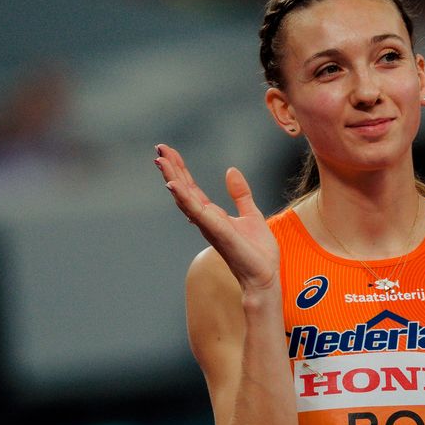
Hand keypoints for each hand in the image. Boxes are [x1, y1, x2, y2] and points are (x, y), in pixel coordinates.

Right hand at [155, 144, 279, 293]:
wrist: (265, 276)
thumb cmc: (257, 253)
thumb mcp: (251, 215)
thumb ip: (240, 194)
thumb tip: (231, 170)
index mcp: (213, 215)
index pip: (192, 188)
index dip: (181, 169)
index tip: (169, 151)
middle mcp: (205, 220)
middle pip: (183, 190)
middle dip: (171, 169)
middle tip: (159, 148)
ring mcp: (209, 225)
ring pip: (185, 198)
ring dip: (172, 178)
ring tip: (160, 160)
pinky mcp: (217, 231)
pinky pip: (196, 212)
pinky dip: (184, 198)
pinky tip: (173, 184)